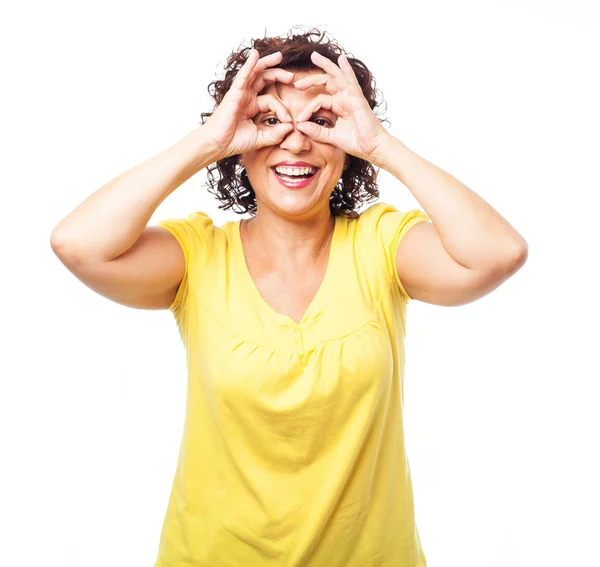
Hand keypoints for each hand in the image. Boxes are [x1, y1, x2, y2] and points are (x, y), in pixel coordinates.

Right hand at [201, 49, 294, 159]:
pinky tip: (255, 54)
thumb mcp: (261, 138)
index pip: (272, 101)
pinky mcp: (235, 92)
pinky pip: (243, 75)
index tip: (288, 121)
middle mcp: (247, 97)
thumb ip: (276, 134)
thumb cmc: (235, 141)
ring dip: (267, 63)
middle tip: (292, 77)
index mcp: (253, 106)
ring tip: (279, 56)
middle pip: (264, 79)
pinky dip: (249, 64)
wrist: (218, 144)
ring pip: (255, 72)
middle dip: (278, 75)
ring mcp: (241, 93)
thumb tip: (290, 126)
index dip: (282, 109)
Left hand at [293, 51, 390, 166]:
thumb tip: (300, 126)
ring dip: (325, 64)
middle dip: (311, 79)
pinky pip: (350, 80)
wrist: (371, 147)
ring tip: (314, 56)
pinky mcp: (356, 98)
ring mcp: (350, 96)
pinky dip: (346, 68)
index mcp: (338, 106)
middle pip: (326, 82)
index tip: (299, 119)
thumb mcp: (330, 137)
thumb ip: (316, 131)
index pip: (319, 100)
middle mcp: (344, 98)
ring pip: (336, 76)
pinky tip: (341, 58)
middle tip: (296, 82)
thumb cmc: (356, 142)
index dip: (307, 108)